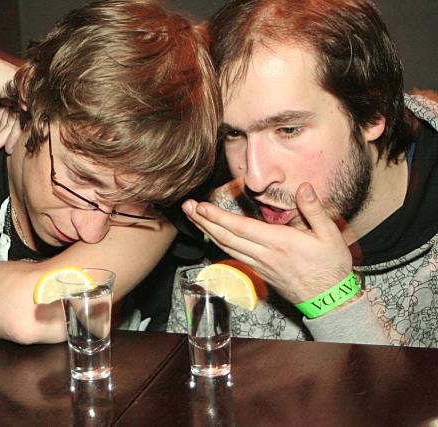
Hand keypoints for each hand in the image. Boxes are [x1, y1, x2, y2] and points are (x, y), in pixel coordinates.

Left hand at [182, 182, 352, 302]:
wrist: (330, 301)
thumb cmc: (332, 267)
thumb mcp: (330, 235)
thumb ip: (315, 209)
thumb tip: (304, 187)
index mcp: (279, 243)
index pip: (240, 228)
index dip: (218, 217)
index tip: (201, 206)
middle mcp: (264, 255)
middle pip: (226, 237)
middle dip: (203, 221)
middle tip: (187, 206)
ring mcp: (259, 265)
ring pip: (226, 247)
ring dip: (207, 231)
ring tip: (193, 216)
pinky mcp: (259, 272)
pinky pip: (233, 255)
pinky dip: (219, 243)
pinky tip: (212, 235)